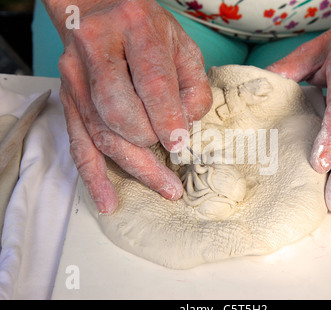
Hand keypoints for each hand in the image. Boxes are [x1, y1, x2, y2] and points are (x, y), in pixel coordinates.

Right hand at [48, 0, 211, 213]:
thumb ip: (193, 84)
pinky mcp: (68, 99)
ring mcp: (76, 76)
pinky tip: (107, 200)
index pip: (151, 81)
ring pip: (101, 133)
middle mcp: (97, 49)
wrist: (98, 10)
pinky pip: (78, 143)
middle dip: (149, 144)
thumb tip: (187, 127)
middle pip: (119, 111)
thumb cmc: (147, 30)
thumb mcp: (182, 45)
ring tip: (163, 188)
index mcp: (134, 27)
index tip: (180, 144)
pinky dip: (93, 175)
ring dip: (134, 167)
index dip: (167, 117)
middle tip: (174, 162)